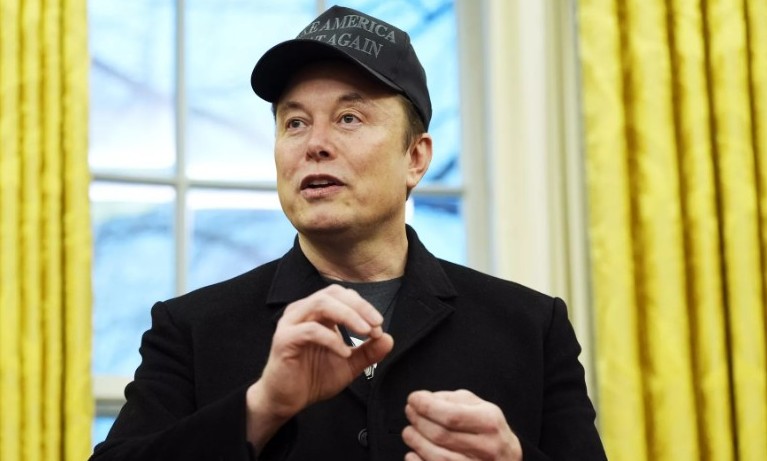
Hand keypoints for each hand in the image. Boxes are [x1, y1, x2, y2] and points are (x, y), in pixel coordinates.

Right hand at [246, 285, 393, 448]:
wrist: (286, 401)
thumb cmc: (313, 378)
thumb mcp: (348, 365)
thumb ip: (367, 352)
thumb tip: (389, 338)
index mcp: (316, 312)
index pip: (343, 295)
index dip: (363, 306)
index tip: (379, 326)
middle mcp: (302, 311)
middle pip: (333, 294)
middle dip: (359, 307)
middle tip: (376, 324)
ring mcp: (291, 323)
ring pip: (321, 304)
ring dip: (348, 316)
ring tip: (365, 332)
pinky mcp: (284, 339)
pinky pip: (311, 330)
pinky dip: (332, 339)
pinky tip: (344, 353)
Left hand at [402, 389, 522, 460]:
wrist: (508, 459)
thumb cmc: (489, 430)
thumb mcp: (480, 407)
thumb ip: (452, 399)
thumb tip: (425, 398)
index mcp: (489, 422)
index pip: (451, 415)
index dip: (426, 406)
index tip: (413, 398)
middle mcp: (486, 447)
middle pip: (441, 435)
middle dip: (418, 421)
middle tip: (410, 413)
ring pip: (437, 456)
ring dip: (416, 442)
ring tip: (409, 432)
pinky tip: (413, 453)